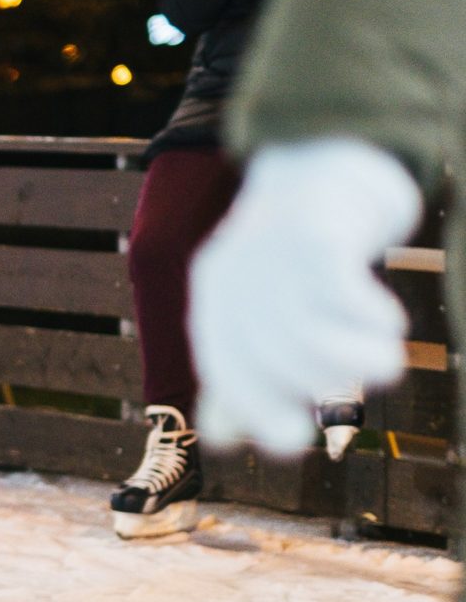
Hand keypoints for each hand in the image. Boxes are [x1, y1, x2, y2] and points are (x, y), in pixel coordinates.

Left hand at [189, 140, 421, 454]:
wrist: (328, 159)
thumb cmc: (299, 252)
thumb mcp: (262, 306)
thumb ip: (242, 368)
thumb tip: (223, 439)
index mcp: (214, 301)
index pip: (224, 370)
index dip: (255, 412)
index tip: (294, 442)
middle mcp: (231, 277)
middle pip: (270, 358)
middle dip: (321, 384)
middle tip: (368, 383)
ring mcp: (269, 252)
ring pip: (307, 337)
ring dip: (358, 362)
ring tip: (385, 360)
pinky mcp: (314, 232)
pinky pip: (342, 298)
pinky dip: (373, 321)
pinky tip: (387, 321)